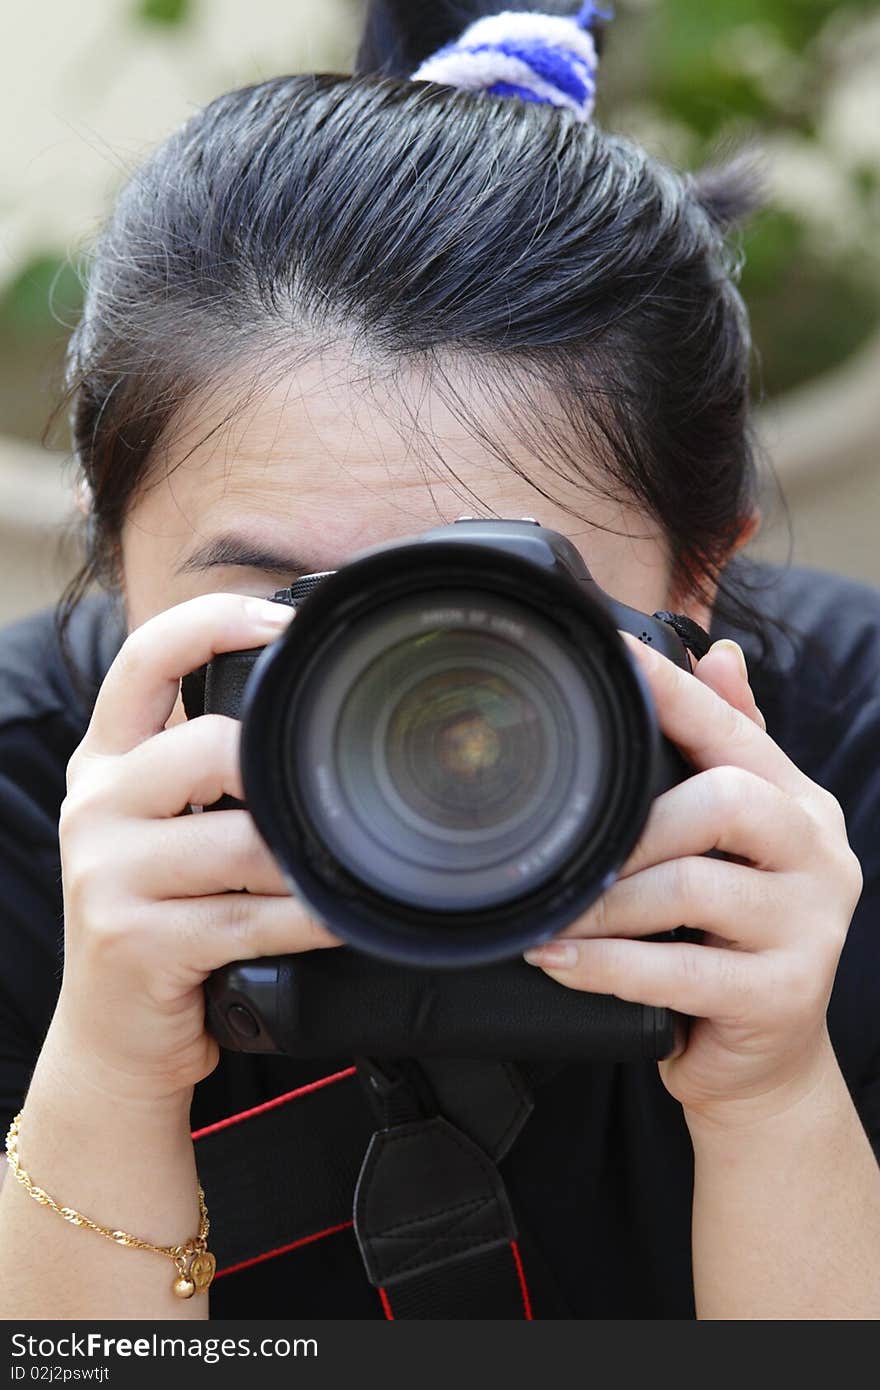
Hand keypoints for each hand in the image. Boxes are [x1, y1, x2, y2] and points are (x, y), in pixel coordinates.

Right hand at [52, 593, 338, 1105]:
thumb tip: (306, 710)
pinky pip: (250, 916)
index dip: (213, 621)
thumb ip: (202, 769)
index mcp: (105, 763)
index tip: (282, 622)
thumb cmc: (160, 918)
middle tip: (325, 795)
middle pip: (203, 747)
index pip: (142, 658)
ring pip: (239, 841)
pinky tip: (336, 918)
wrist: (112, 1036)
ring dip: (305, 859)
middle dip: (278, 773)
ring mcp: (107, 876)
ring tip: (341, 869)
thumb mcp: (160, 829)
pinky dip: (308, 917)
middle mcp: (96, 806)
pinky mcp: (135, 942)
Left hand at [523, 633, 864, 1126]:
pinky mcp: (786, 995)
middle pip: (725, 801)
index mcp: (800, 806)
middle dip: (635, 825)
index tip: (618, 654)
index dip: (677, 692)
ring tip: (553, 916)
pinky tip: (562, 961)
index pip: (737, 731)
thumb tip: (721, 656)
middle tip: (570, 852)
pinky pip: (680, 970)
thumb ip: (730, 754)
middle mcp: (818, 855)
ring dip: (606, 903)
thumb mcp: (736, 847)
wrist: (763, 1062)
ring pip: (693, 887)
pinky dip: (607, 965)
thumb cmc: (731, 941)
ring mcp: (812, 927)